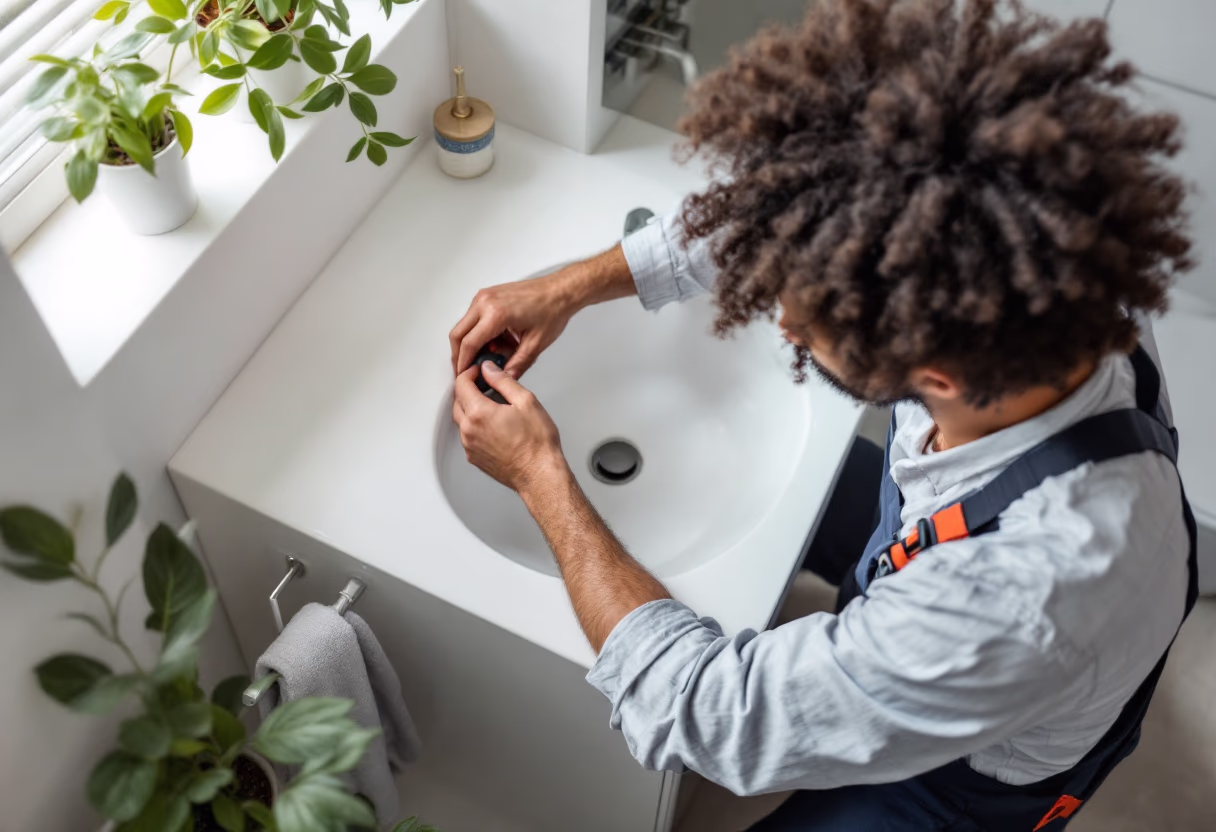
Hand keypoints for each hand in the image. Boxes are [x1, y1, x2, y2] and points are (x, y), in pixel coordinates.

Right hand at [449, 270, 580, 378]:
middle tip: (467, 370)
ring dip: (471, 343)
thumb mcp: (536, 344)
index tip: (463, 375)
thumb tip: (504, 378)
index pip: (468, 343)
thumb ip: (517, 365)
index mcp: (496, 313)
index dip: (463, 363)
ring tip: (490, 356)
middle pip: (458, 333)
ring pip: (464, 325)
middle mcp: (486, 301)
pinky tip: (495, 342)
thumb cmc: (552, 309)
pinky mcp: (488, 295)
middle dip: (459, 355)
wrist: (560, 290)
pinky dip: (478, 332)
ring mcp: (485, 296)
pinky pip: (473, 316)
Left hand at [452, 361, 566, 493]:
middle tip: (484, 384)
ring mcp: (470, 446)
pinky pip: (467, 436)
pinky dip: (474, 426)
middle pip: (457, 401)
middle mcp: (469, 430)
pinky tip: (493, 424)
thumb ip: (503, 381)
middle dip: (467, 389)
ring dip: (470, 408)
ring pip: (461, 419)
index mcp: (479, 413)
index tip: (480, 370)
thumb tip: (490, 369)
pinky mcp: (474, 458)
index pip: (461, 384)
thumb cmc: (537, 444)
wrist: (539, 474)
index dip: (470, 372)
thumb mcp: (526, 401)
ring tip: (491, 404)